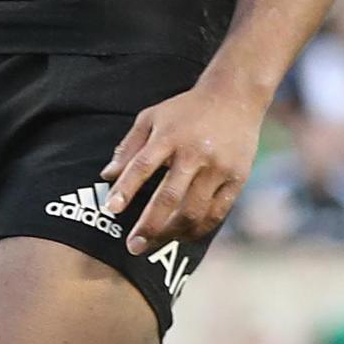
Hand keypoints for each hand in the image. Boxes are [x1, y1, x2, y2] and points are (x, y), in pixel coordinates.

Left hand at [102, 78, 266, 255]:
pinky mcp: (237, 178)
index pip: (143, 166)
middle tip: (133, 247)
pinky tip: (184, 236)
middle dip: (149, 226)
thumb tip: (106, 176)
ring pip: (194, 211)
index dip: (126, 189)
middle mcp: (195, 153)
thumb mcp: (152, 117)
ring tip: (156, 243)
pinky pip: (217, 212)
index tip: (111, 210)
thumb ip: (128, 146)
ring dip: (173, 233)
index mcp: (170, 136)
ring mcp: (219, 168)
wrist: (236, 96)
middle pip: (169, 197)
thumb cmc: (186, 109)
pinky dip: (199, 229)